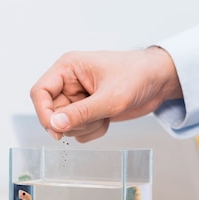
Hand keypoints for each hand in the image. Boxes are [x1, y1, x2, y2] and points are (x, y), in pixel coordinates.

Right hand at [30, 47, 182, 141]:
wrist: (158, 81)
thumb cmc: (137, 76)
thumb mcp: (110, 97)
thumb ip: (81, 113)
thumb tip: (55, 124)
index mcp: (68, 68)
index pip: (40, 93)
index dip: (44, 113)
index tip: (56, 130)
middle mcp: (69, 83)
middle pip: (52, 113)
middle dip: (74, 122)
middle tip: (96, 118)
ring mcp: (79, 98)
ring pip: (66, 125)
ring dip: (85, 127)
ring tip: (105, 115)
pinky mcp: (88, 111)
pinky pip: (79, 131)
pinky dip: (93, 131)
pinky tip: (108, 119)